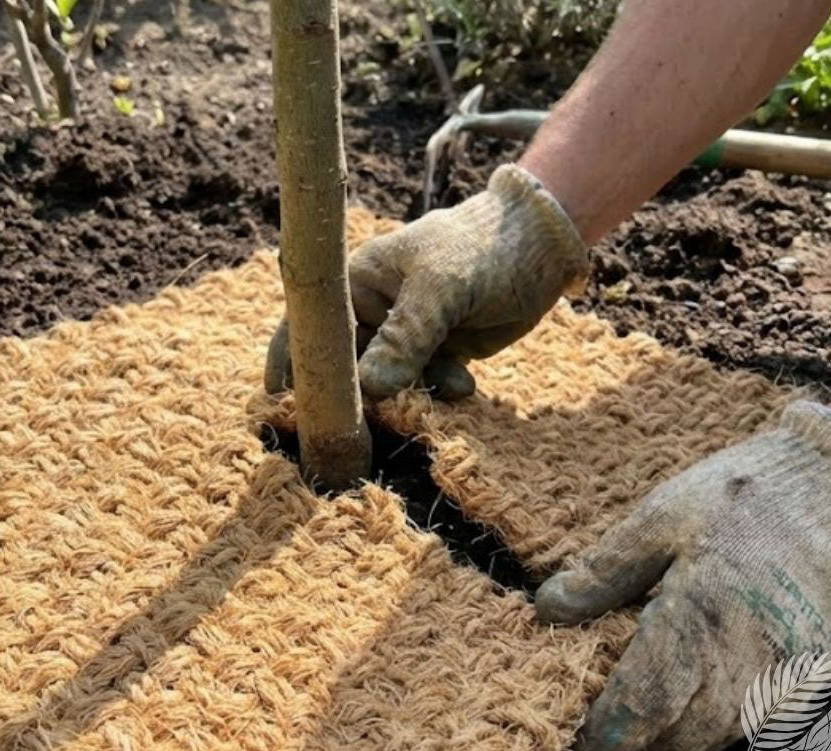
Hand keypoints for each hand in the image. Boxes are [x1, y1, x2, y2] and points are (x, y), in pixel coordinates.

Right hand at [264, 164, 588, 399]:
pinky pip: (422, 389)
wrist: (544, 247)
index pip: (311, 329)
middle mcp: (371, 312)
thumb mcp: (442, 289)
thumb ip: (405, 339)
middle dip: (361, 398)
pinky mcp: (436, 356)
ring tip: (448, 385)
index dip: (293, 368)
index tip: (285, 409)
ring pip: (387, 386)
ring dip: (410, 397)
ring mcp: (404, 337)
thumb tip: (369, 390)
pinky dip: (439, 394)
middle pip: (346, 368)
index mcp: (355, 282)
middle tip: (377, 423)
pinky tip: (465, 383)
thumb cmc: (485, 250)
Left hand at [535, 401, 830, 750]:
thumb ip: (604, 570)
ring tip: (645, 697)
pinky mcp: (813, 672)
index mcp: (701, 617)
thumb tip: (548, 610)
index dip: (604, 744)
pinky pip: (755, 721)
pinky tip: (697, 680)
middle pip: (678, 737)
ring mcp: (788, 672)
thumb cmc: (744, 493)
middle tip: (603, 712)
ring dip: (676, 732)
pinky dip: (717, 718)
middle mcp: (749, 658)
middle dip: (635, 738)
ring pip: (718, 737)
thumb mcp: (660, 514)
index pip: (642, 709)